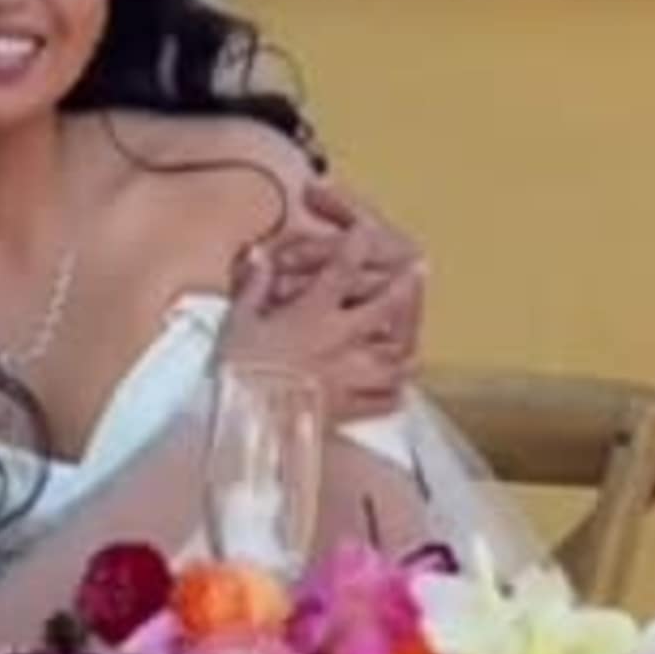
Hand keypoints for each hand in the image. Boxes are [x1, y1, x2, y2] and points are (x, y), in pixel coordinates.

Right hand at [235, 170, 426, 417]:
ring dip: (406, 347)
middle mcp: (342, 341)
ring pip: (396, 358)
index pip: (341, 270)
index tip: (367, 230)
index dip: (357, 245)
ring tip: (412, 343)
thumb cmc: (237, 370)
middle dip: (405, 286)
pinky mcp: (350, 410)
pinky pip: (384, 402)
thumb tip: (262, 256)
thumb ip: (255, 287)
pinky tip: (396, 391)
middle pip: (387, 308)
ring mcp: (352, 377)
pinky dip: (394, 395)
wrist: (246, 423)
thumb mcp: (238, 323)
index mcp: (312, 315)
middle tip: (417, 271)